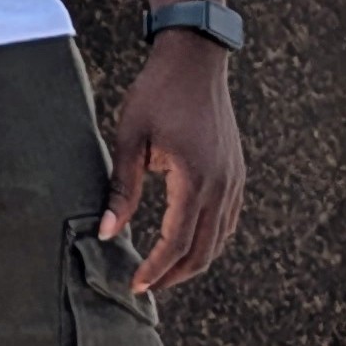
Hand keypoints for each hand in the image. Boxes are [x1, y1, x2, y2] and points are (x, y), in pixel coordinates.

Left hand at [103, 33, 245, 300]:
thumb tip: (108, 232)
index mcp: (195, 180)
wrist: (195, 59)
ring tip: (163, 271)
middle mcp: (222, 186)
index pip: (176, 242)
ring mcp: (234, 180)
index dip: (155, 269)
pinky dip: (209, 240)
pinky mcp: (237, 173)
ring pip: (219, 239)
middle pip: (203, 251)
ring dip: (193, 261)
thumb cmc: (158, 93)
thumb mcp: (131, 138)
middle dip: (174, 275)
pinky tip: (188, 242)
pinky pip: (228, 220)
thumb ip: (122, 189)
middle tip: (146, 286)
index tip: (135, 284)